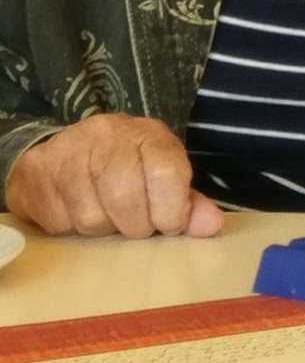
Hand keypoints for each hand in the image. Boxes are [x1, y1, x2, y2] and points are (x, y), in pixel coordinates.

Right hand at [4, 114, 223, 237]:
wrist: (70, 147)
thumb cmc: (128, 166)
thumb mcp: (164, 174)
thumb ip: (188, 201)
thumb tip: (211, 226)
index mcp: (147, 134)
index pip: (166, 174)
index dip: (172, 211)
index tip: (170, 223)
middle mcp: (105, 135)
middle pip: (125, 198)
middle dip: (136, 224)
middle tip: (137, 223)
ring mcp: (66, 152)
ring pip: (90, 216)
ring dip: (104, 228)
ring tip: (107, 214)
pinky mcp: (35, 173)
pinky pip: (59, 222)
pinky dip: (72, 228)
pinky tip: (78, 210)